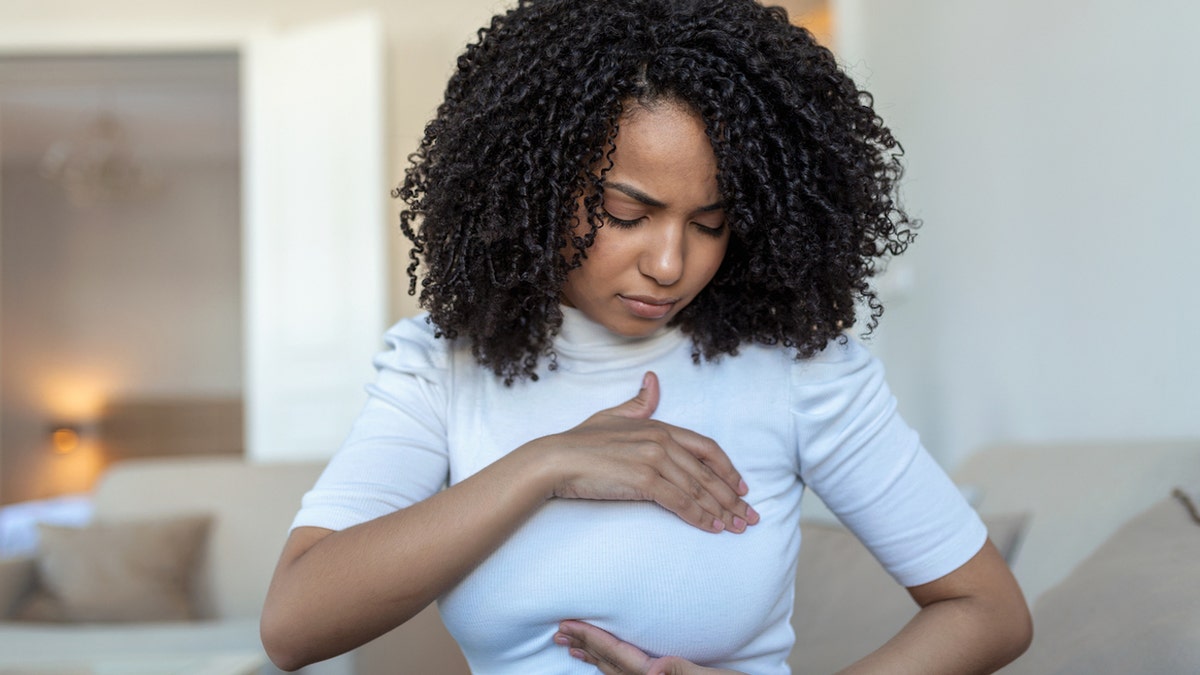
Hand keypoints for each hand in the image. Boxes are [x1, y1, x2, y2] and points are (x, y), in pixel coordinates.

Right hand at [532, 371, 758, 533]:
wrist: (557, 459)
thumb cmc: (581, 441)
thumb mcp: (613, 415)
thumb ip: (639, 402)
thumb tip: (653, 380)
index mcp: (659, 426)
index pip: (707, 448)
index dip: (728, 469)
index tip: (742, 487)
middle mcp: (662, 441)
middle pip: (708, 473)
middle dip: (732, 498)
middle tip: (749, 517)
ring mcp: (654, 460)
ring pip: (698, 490)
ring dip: (720, 511)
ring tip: (735, 527)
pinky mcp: (644, 481)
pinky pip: (680, 503)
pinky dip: (699, 517)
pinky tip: (711, 527)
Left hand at [554, 620, 745, 674]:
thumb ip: (683, 672)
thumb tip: (654, 671)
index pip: (618, 656)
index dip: (592, 639)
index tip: (569, 625)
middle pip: (610, 665)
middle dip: (584, 647)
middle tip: (558, 632)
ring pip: (615, 672)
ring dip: (592, 657)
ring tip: (570, 645)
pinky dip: (611, 666)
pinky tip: (605, 662)